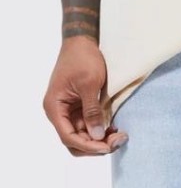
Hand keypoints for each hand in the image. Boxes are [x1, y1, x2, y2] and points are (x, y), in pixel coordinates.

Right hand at [43, 37, 127, 156]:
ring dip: (101, 140)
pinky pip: (89, 128)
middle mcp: (59, 113)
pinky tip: (115, 129)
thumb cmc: (82, 58)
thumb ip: (92, 111)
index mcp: (54, 107)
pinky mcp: (78, 110)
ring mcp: (68, 113)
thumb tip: (97, 136)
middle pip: (75, 142)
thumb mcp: (89, 84)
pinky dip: (101, 132)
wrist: (82, 42)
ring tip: (119, 136)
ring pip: (83, 138)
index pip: (68, 137)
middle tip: (117, 141)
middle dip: (95, 146)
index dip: (88, 146)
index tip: (108, 146)